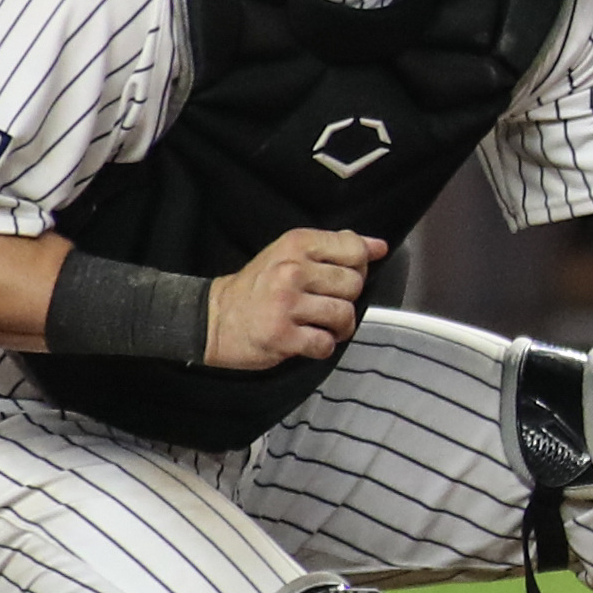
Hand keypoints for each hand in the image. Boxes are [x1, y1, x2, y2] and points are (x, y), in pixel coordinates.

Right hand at [205, 228, 381, 369]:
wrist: (213, 318)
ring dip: (338, 327)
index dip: (358, 267)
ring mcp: (285, 304)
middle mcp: (291, 270)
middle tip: (325, 304)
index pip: (355, 250)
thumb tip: (379, 247)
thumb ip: (337, 247)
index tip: (340, 277)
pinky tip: (306, 340)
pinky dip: (321, 347)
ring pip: (344, 315)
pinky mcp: (281, 336)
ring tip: (320, 325)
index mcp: (297, 244)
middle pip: (353, 285)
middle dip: (346, 299)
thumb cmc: (259, 287)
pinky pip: (325, 344)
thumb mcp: (293, 253)